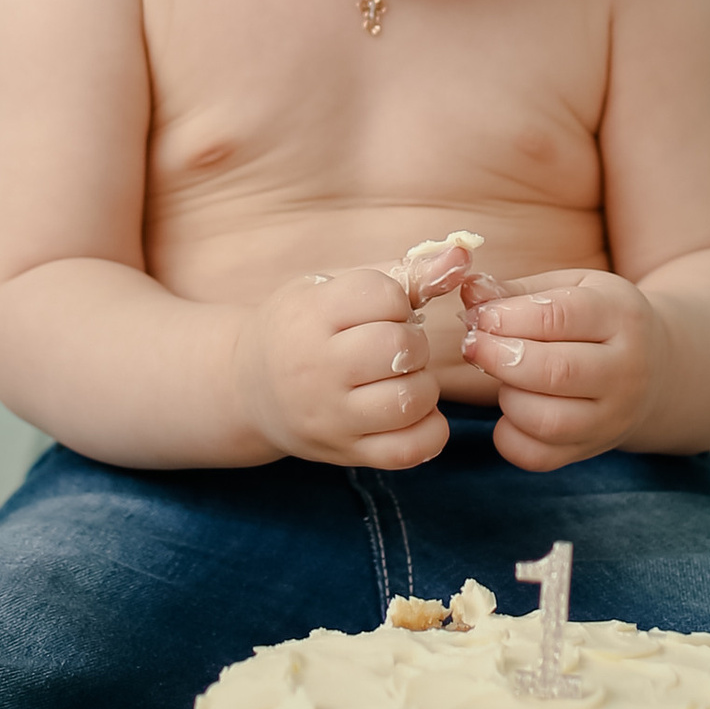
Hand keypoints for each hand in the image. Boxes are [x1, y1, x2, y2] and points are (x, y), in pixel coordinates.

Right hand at [233, 264, 448, 469]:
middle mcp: (316, 369)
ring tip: (401, 379)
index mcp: (311, 316)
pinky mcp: (345, 453)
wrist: (246, 388)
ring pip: (409, 401)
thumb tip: (462, 255)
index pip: (384, 296)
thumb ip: (404, 274)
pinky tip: (412, 413)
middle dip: (413, 343)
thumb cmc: (302, 328)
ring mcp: (330, 417)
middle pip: (400, 349)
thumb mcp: (334, 288)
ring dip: (422, 386)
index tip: (380, 311)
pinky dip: (428, 431)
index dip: (397, 300)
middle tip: (395, 348)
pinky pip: (409, 450)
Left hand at [460, 266, 666, 469]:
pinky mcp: (592, 449)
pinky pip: (540, 456)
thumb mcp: (573, 289)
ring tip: (503, 378)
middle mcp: (626, 371)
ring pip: (547, 421)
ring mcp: (612, 417)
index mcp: (622, 316)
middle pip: (556, 372)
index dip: (509, 317)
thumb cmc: (600, 319)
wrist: (658, 369)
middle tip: (473, 345)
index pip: (560, 316)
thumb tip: (471, 293)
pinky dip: (510, 437)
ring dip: (508, 397)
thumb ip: (519, 291)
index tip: (479, 316)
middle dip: (500, 357)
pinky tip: (510, 411)